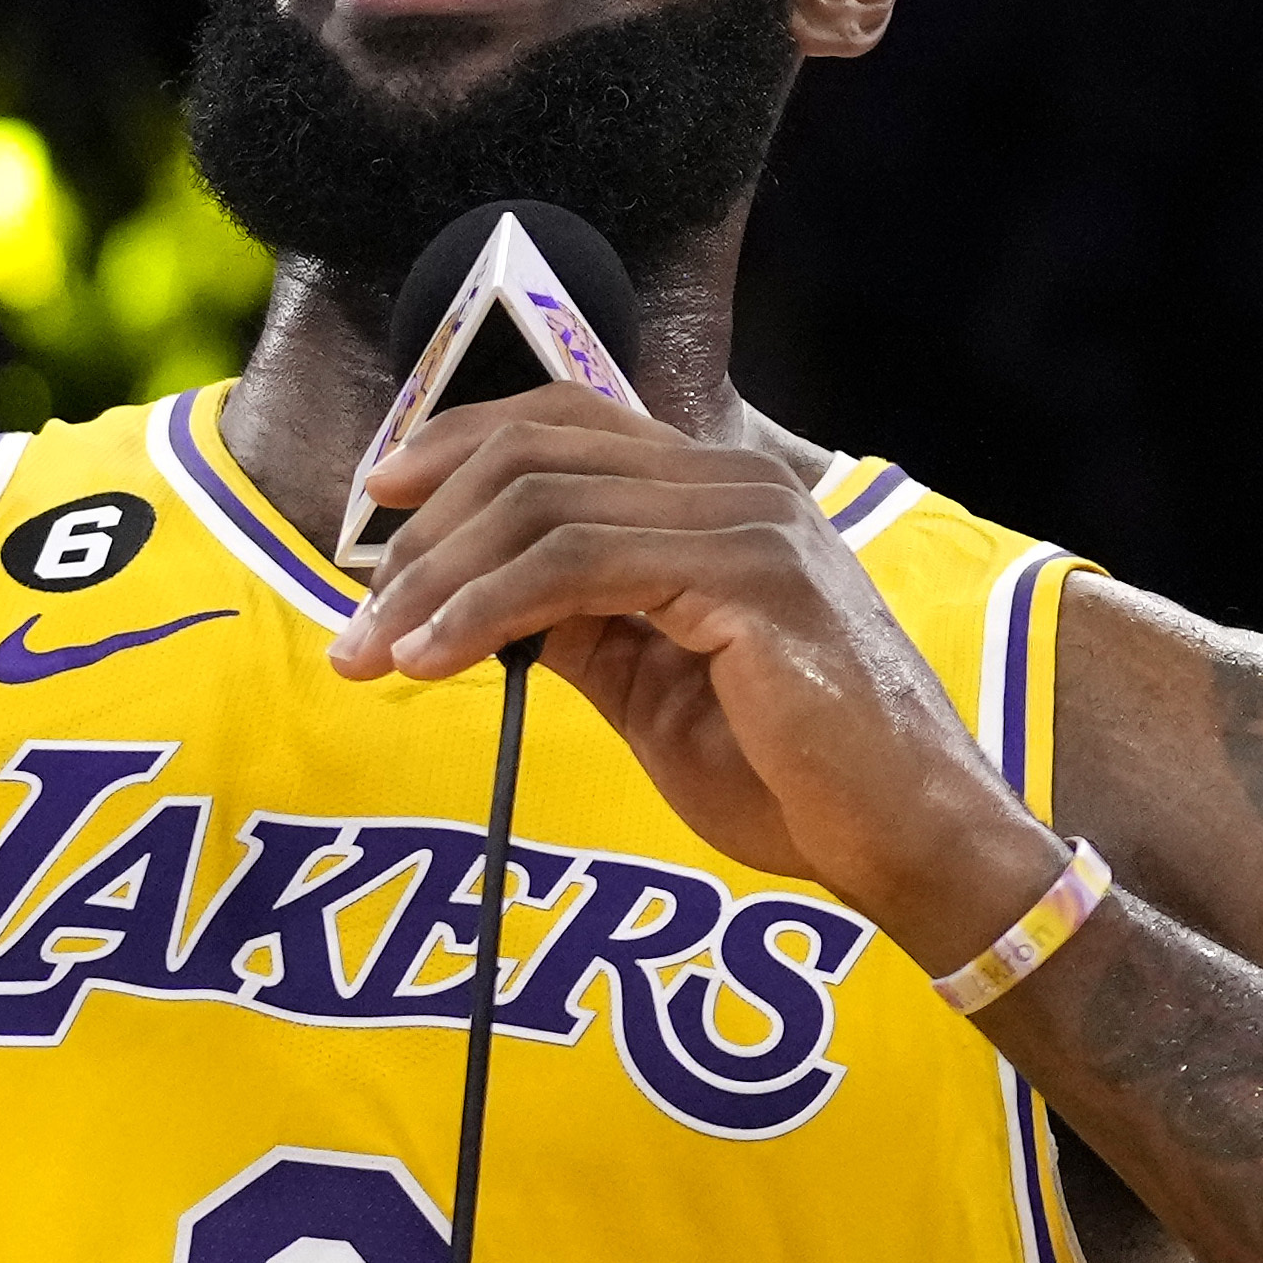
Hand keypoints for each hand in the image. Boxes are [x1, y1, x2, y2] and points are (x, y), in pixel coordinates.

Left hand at [329, 393, 1055, 937]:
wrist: (909, 843)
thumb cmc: (795, 777)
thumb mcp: (654, 686)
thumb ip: (579, 624)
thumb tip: (474, 600)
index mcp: (720, 493)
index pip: (566, 419)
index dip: (455, 442)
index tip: (372, 505)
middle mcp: (737, 483)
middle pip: (535, 454)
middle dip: (423, 532)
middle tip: (353, 616)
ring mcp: (749, 522)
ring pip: (543, 506)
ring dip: (434, 581)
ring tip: (370, 651)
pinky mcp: (749, 580)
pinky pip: (578, 567)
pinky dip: (485, 610)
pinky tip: (433, 659)